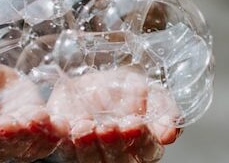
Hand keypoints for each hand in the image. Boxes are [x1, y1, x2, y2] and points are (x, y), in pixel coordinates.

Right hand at [0, 50, 62, 162]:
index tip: (3, 125)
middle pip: (5, 146)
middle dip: (21, 136)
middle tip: (35, 121)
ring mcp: (11, 137)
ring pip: (28, 145)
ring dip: (42, 136)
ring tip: (53, 122)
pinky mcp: (29, 126)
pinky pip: (45, 135)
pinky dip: (56, 132)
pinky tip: (69, 123)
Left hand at [47, 66, 180, 162]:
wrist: (91, 75)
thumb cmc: (124, 88)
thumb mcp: (149, 91)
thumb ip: (164, 110)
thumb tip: (170, 134)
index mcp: (143, 144)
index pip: (147, 150)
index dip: (142, 139)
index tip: (134, 123)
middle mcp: (118, 154)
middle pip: (118, 161)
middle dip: (113, 145)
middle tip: (108, 127)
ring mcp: (90, 153)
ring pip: (90, 160)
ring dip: (86, 146)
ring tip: (83, 127)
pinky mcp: (66, 146)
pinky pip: (60, 148)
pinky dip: (58, 136)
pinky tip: (60, 123)